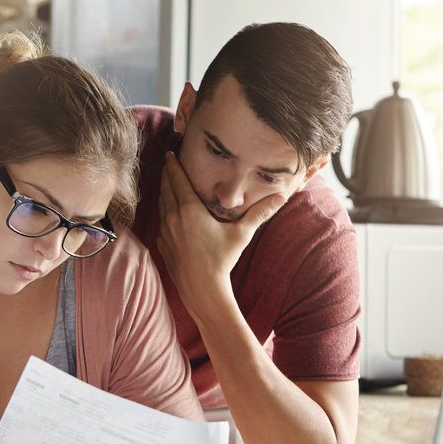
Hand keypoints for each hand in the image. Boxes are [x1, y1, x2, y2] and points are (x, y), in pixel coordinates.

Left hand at [157, 152, 285, 311]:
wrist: (202, 289)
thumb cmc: (222, 260)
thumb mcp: (242, 234)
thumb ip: (259, 214)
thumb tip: (281, 197)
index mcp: (189, 210)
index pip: (177, 180)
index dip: (172, 165)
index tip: (169, 153)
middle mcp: (173, 218)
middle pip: (166, 189)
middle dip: (166, 175)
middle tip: (167, 163)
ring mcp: (165, 232)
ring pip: (161, 205)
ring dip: (164, 192)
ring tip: (167, 184)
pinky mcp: (162, 244)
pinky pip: (161, 222)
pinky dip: (163, 212)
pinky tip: (168, 213)